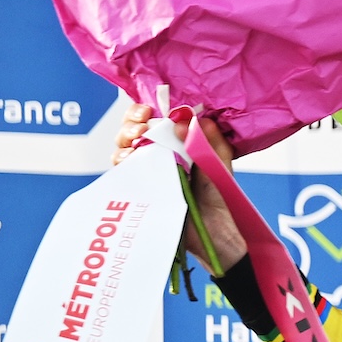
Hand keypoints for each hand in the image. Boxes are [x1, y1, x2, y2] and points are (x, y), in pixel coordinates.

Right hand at [115, 101, 244, 268]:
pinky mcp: (140, 188)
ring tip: (137, 140)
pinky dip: (122, 161)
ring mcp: (148, 171)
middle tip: (141, 125)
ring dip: (125, 139)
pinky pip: (122, 171)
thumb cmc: (219, 198)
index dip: (145, 111)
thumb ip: (209, 140)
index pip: (155, 119)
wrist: (214, 231)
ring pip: (123, 148)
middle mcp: (161, 154)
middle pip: (133, 130)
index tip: (149, 110)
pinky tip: (130, 159)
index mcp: (179, 144)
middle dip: (131, 122)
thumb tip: (190, 117)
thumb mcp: (219, 164)